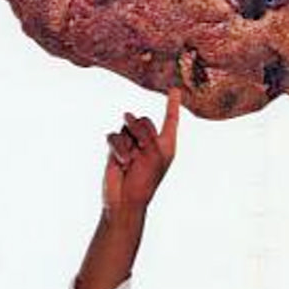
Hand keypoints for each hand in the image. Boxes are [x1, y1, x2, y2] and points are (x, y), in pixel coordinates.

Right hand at [103, 87, 180, 212]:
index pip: (170, 120)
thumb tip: (126, 115)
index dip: (172, 104)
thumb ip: (144, 131)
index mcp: (166, 144)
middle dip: (140, 132)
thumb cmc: (146, 180)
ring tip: (130, 161)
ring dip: (128, 143)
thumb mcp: (154, 153)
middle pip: (143, 121)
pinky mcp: (116, 149)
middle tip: (142, 149)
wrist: (126, 199)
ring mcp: (132, 145)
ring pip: (127, 127)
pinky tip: (120, 161)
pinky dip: (117, 148)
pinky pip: (114, 136)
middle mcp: (150, 142)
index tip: (174, 89)